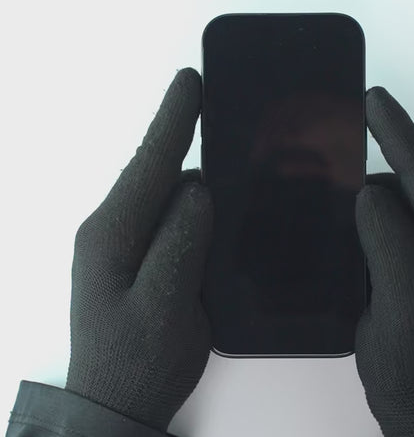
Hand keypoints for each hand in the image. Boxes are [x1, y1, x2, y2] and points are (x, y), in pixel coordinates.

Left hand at [65, 68, 212, 430]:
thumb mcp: (162, 306)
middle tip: (222, 111)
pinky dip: (193, 203)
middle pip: (154, 171)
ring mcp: (124, 241)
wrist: (117, 403)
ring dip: (194, 173)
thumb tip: (196, 188)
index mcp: (111, 233)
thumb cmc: (138, 361)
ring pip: (164, 193)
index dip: (171, 119)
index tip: (190, 81)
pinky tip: (218, 204)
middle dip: (183, 137)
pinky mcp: (140, 255)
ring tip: (231, 155)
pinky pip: (169, 215)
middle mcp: (113, 228)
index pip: (147, 163)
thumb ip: (178, 243)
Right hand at [355, 87, 413, 435]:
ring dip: (372, 185)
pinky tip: (346, 212)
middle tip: (350, 119)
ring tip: (334, 175)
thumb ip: (389, 241)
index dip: (399, 132)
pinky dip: (370, 212)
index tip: (373, 98)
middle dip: (388, 146)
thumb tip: (370, 190)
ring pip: (406, 200)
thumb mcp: (405, 304)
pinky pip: (396, 222)